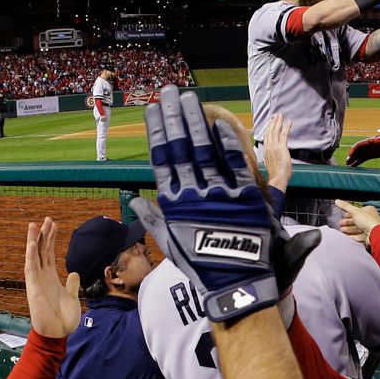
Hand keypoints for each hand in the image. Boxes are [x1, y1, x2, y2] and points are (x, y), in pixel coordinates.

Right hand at [25, 218, 80, 337]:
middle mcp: (42, 277)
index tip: (54, 225)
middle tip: (47, 218)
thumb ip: (72, 284)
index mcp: (50, 278)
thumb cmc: (63, 318)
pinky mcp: (33, 288)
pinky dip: (31, 256)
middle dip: (44, 234)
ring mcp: (36, 281)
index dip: (51, 239)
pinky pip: (31, 268)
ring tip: (33, 224)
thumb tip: (74, 273)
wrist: (58, 333)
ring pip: (34, 256)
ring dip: (33, 240)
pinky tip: (32, 243)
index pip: (49, 254)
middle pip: (42, 251)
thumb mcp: (72, 297)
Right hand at [134, 86, 318, 321]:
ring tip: (190, 98)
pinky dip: (228, 143)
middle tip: (169, 92)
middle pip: (181, 148)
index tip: (153, 110)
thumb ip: (153, 219)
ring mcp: (219, 195)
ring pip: (204, 150)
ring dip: (197, 121)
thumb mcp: (171, 245)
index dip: (158, 132)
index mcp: (173, 205)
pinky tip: (221, 123)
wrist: (234, 286)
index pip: (162, 159)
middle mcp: (193, 195)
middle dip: (175, 117)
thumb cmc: (201, 267)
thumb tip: (135, 200)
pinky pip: (235, 165)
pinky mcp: (245, 199)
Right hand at [263, 113, 291, 191]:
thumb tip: (266, 159)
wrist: (277, 178)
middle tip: (276, 115)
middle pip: (269, 131)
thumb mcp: (269, 165)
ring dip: (278, 122)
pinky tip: (289, 122)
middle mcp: (268, 147)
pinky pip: (283, 134)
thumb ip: (268, 159)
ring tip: (281, 115)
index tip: (270, 123)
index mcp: (265, 151)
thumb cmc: (275, 175)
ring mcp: (274, 146)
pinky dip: (286, 127)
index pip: (266, 137)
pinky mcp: (281, 147)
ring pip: (275, 131)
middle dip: (272, 122)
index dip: (268, 129)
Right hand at [336, 201, 379, 245]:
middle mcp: (370, 219)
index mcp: (368, 210)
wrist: (375, 234)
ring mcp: (369, 228)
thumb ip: (345, 206)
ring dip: (349, 229)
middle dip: (348, 222)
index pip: (357, 211)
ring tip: (342, 230)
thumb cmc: (369, 221)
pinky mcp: (368, 236)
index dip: (349, 213)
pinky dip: (353, 236)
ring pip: (357, 228)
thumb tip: (338, 201)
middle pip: (357, 220)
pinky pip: (359, 236)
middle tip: (341, 223)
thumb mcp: (354, 211)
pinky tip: (348, 236)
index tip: (343, 215)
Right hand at [346, 131, 379, 166]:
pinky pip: (361, 159)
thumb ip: (376, 140)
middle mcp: (366, 146)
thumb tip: (370, 141)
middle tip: (346, 162)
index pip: (358, 146)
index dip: (353, 150)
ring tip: (347, 165)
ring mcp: (367, 151)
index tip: (350, 155)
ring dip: (352, 160)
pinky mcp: (369, 155)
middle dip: (351, 156)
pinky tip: (353, 166)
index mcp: (368, 142)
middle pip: (356, 151)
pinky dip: (357, 162)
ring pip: (358, 156)